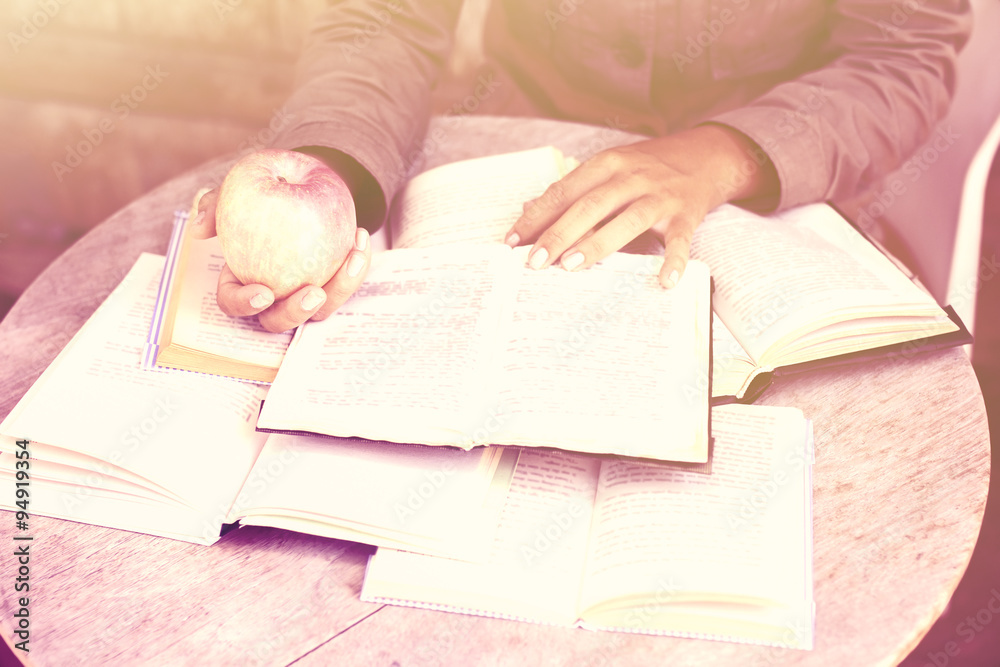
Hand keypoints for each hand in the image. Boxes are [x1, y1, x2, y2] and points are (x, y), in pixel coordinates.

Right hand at [188, 187, 370, 332]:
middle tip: (312, 293)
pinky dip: (356, 266)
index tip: (263, 292)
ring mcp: (303, 293)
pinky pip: (345, 286)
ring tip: (350, 261)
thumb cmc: (266, 189)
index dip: (244, 304)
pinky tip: (359, 238)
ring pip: (318, 313)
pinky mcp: (333, 284)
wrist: (307, 181)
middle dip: (294, 313)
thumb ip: (215, 205)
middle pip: (277, 321)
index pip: (232, 302)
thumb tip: (199, 228)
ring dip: (338, 291)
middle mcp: (272, 294)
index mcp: (240, 278)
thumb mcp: (240, 190)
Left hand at [505, 124, 777, 287]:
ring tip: (572, 266)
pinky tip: (664, 281)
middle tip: (535, 261)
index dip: (537, 216)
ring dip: (599, 243)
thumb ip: (572, 191)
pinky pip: (680, 241)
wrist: (706, 156)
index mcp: (607, 164)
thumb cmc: (647, 169)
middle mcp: (632, 177)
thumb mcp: (609, 169)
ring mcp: (660, 196)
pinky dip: (674, 261)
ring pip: (627, 220)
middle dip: (559, 233)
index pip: (564, 191)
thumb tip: (529, 210)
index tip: (512, 241)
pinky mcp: (687, 215)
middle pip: (590, 205)